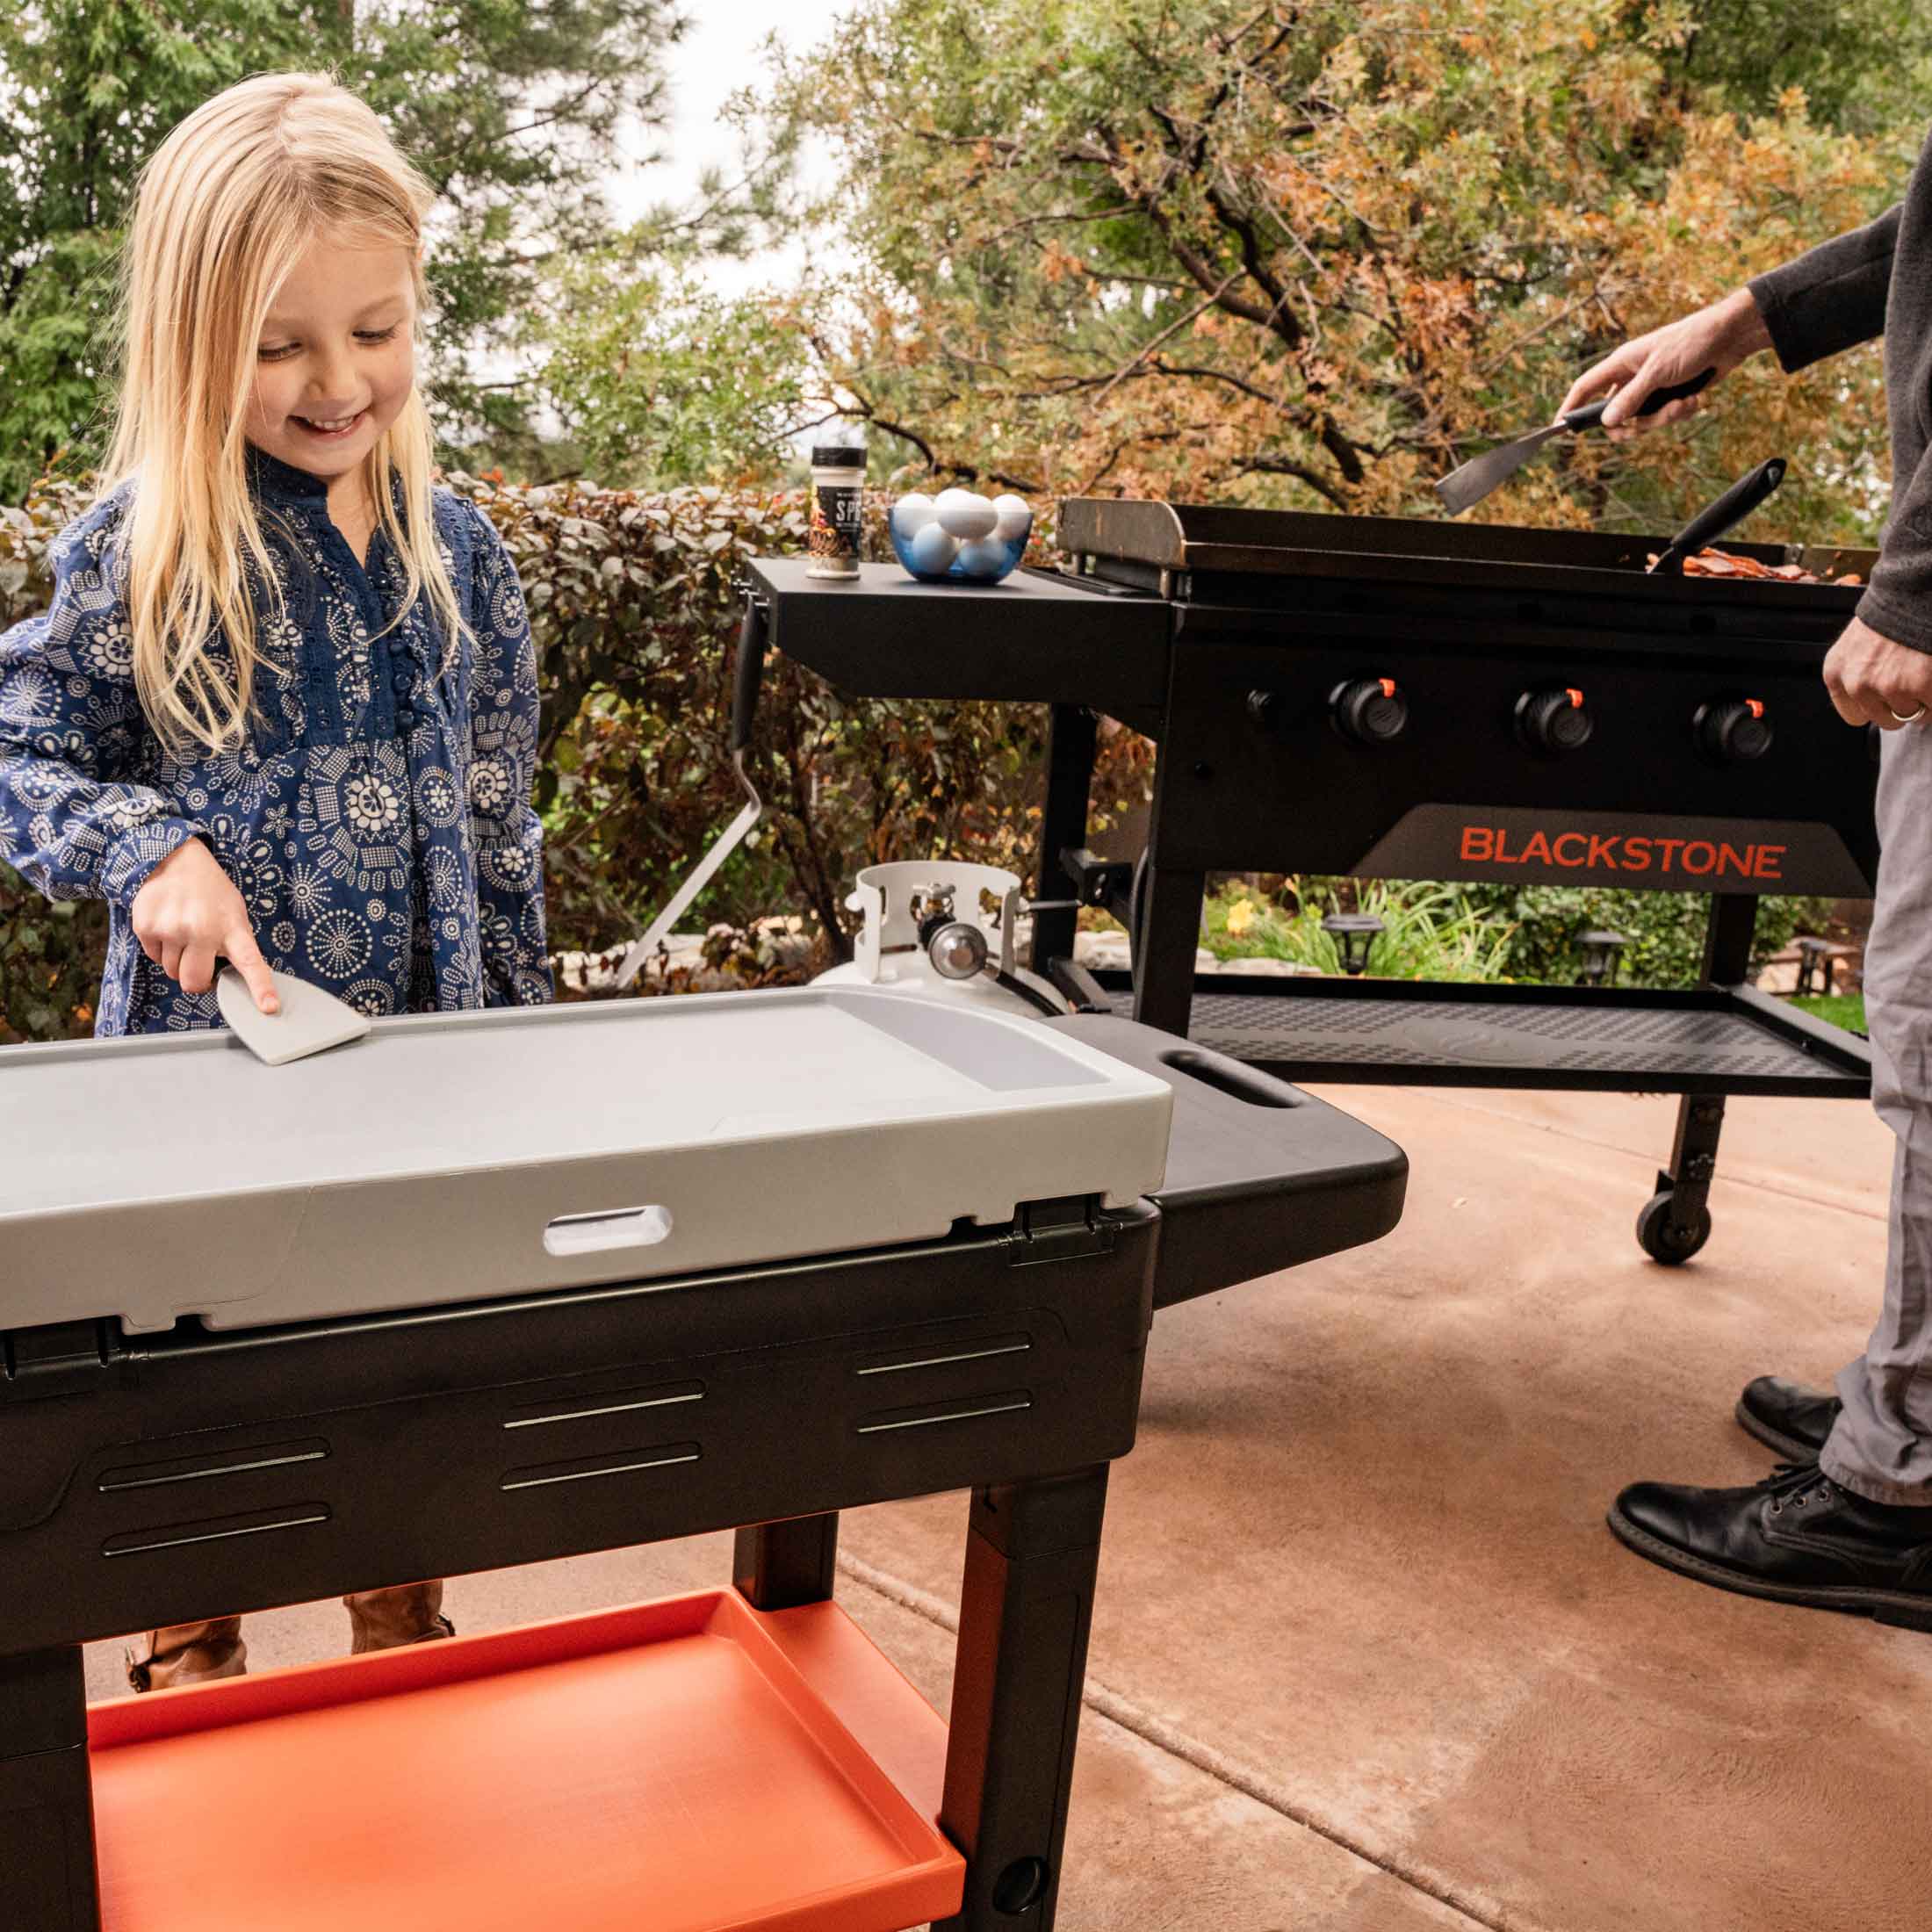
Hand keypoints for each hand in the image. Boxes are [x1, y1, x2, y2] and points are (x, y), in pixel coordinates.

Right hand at [130, 839, 277, 1007]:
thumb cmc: (209, 892)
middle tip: (199, 963)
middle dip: (196, 980)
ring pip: (171, 971)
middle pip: (194, 981)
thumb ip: (235, 943)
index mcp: (233, 928)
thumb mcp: (234, 912)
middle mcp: (203, 930)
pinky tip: (167, 926)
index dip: (260, 988)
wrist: (174, 858)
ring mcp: (172, 929)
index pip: (251, 963)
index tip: (268, 1007)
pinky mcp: (147, 926)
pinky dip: (160, 948)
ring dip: (177, 960)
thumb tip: (238, 977)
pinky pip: (153, 956)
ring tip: (183, 933)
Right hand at [1558, 287, 1772, 440]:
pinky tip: (1695, 399)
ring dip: (1663, 419)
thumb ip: (1631, 398)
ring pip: (1642, 420)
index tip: (1559, 427)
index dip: (1571, 407)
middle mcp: (1633, 377)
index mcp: (1621, 364)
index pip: (1586, 387)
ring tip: (1683, 404)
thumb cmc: (1692, 342)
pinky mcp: (1671, 395)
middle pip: (1615, 415)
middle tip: (1641, 428)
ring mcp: (1652, 388)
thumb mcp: (1658, 371)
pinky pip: (1665, 417)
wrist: (1730, 337)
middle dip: (1632, 425)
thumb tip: (1607, 423)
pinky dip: (1680, 413)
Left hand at [1823, 614, 1931, 728]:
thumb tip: (1876, 702)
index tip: (1890, 695)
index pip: (1855, 716)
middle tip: (1913, 677)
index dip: (1879, 706)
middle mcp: (1857, 684)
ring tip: (1923, 669)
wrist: (1914, 590)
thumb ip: (1859, 674)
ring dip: (1924, 698)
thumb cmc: (1892, 613)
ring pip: (1913, 715)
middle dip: (1904, 704)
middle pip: (1886, 719)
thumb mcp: (1858, 645)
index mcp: (1837, 673)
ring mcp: (1888, 686)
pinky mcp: (1919, 685)